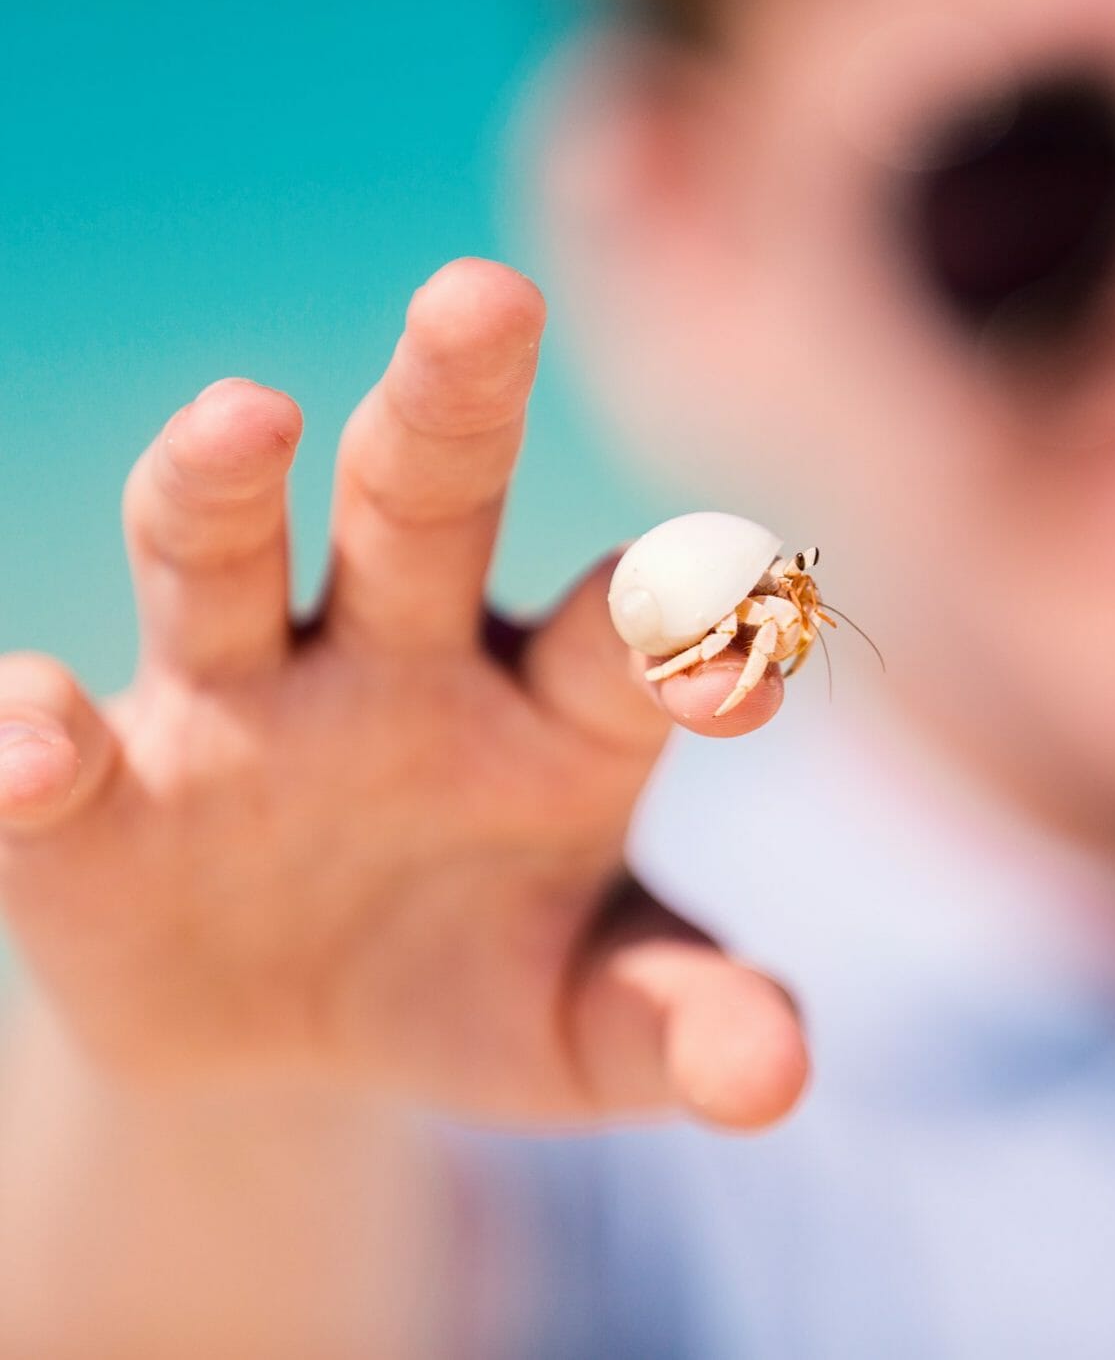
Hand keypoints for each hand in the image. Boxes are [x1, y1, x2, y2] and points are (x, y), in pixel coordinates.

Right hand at [0, 259, 806, 1128]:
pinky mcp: (92, 800)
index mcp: (559, 704)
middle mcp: (401, 661)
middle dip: (451, 402)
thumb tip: (778, 1081)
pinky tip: (37, 744)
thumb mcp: (591, 1026)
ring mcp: (238, 705)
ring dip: (218, 487)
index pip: (631, 637)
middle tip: (486, 296)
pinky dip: (24, 739)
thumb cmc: (486, 987)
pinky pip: (44, 754)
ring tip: (246, 419)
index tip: (742, 638)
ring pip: (219, 559)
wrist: (305, 1042)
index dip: (685, 626)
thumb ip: (682, 1027)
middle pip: (424, 503)